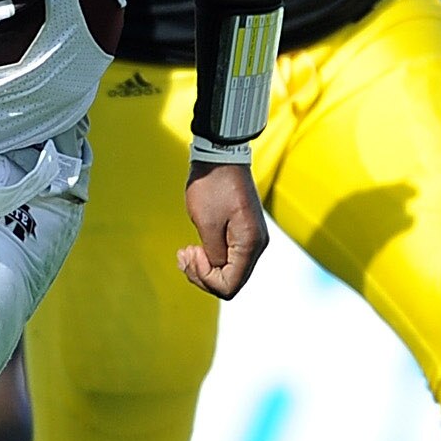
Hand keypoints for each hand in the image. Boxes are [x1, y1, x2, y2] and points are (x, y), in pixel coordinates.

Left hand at [178, 159, 266, 297]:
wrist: (221, 155)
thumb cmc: (212, 186)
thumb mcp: (207, 223)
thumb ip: (213, 255)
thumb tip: (216, 271)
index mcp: (250, 244)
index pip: (230, 285)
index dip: (206, 280)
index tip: (191, 253)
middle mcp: (257, 245)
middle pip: (231, 281)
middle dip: (202, 275)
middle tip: (183, 255)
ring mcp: (252, 239)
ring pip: (229, 271)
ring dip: (204, 268)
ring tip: (185, 252)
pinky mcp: (244, 232)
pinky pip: (229, 257)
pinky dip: (210, 257)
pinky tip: (195, 248)